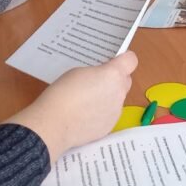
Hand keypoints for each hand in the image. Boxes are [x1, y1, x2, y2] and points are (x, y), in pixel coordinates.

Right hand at [8, 51, 137, 162]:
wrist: (54, 123)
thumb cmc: (63, 92)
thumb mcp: (79, 72)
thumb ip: (97, 72)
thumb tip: (102, 78)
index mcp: (113, 74)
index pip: (131, 60)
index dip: (124, 59)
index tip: (114, 61)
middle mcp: (119, 92)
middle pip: (125, 80)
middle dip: (115, 79)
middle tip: (98, 81)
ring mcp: (116, 110)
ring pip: (118, 98)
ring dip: (108, 97)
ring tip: (87, 101)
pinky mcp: (110, 125)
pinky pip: (110, 114)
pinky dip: (102, 112)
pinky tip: (85, 115)